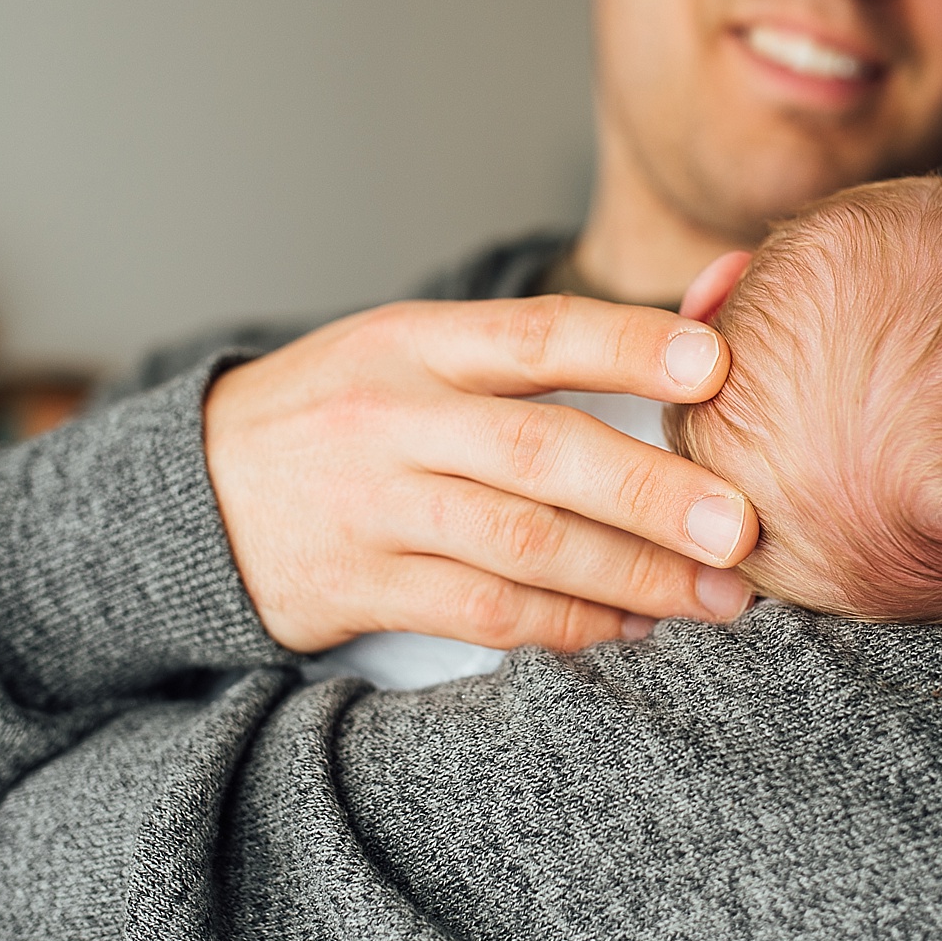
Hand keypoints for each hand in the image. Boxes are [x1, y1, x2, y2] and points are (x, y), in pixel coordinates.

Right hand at [204, 294, 759, 652]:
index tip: (718, 365)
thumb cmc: (348, 411)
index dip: (630, 345)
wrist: (199, 489)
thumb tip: (708, 314)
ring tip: (715, 595)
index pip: (536, 333)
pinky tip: (631, 626)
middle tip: (742, 526)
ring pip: (522, 546)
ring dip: (631, 576)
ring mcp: (374, 507)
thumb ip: (538, 346)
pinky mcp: (360, 587)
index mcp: (417, 341)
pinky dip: (568, 626)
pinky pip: (484, 613)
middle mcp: (393, 418)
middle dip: (652, 493)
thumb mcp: (414, 348)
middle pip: (540, 453)